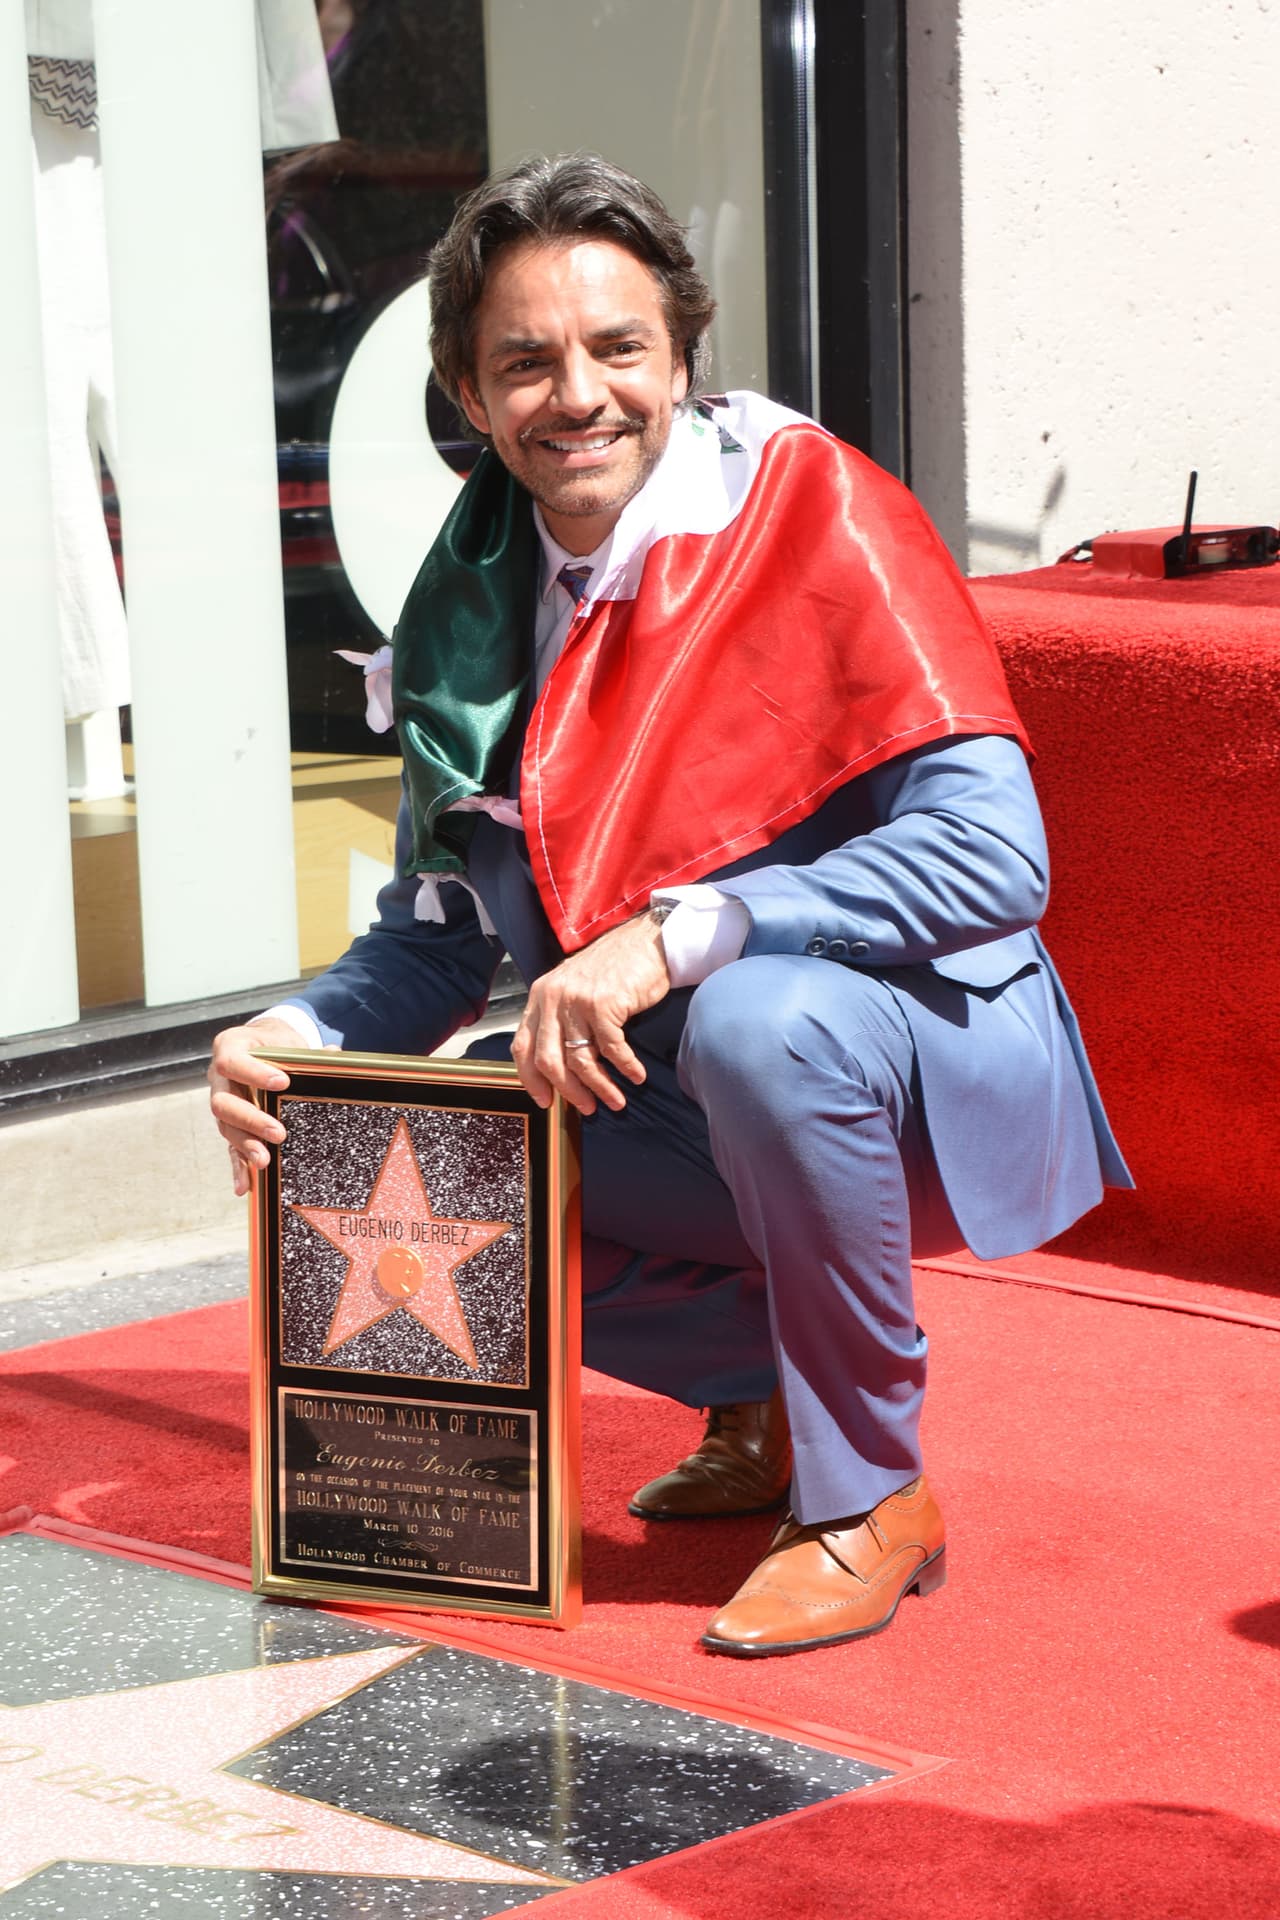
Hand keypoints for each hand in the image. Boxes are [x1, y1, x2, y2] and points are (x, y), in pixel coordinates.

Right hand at [208, 1016, 313, 1196]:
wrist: (260, 1046)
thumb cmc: (274, 1043)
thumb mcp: (287, 1040)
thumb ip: (307, 1050)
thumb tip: (332, 1054)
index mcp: (229, 1048)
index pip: (232, 1062)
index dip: (253, 1074)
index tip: (281, 1082)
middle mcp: (219, 1079)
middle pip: (223, 1103)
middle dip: (251, 1119)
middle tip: (279, 1132)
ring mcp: (222, 1104)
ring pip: (226, 1128)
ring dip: (246, 1145)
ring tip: (265, 1160)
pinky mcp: (230, 1126)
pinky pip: (230, 1148)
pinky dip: (238, 1168)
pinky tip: (244, 1186)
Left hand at [512, 912, 669, 1115]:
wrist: (645, 942)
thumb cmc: (613, 969)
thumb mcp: (573, 989)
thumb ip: (561, 1020)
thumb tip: (562, 1069)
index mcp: (540, 996)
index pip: (522, 1047)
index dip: (531, 1079)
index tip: (545, 1100)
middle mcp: (553, 998)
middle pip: (549, 1061)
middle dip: (569, 1091)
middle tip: (587, 1107)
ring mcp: (578, 1000)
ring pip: (581, 1060)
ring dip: (600, 1087)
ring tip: (615, 1101)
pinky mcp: (605, 1004)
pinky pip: (612, 1049)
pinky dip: (625, 1068)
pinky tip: (636, 1076)